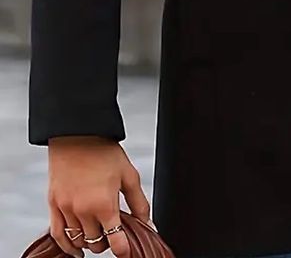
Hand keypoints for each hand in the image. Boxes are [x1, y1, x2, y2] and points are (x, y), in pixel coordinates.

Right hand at [48, 136, 150, 256]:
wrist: (78, 134)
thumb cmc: (105, 151)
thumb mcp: (129, 175)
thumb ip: (139, 202)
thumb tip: (148, 223)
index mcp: (105, 204)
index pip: (115, 241)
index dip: (123, 249)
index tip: (126, 252)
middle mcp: (84, 211)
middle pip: (96, 243)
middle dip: (107, 242)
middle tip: (113, 232)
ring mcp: (66, 209)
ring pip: (78, 241)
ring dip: (90, 242)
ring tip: (98, 235)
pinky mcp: (53, 205)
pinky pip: (58, 235)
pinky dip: (67, 245)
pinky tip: (76, 249)